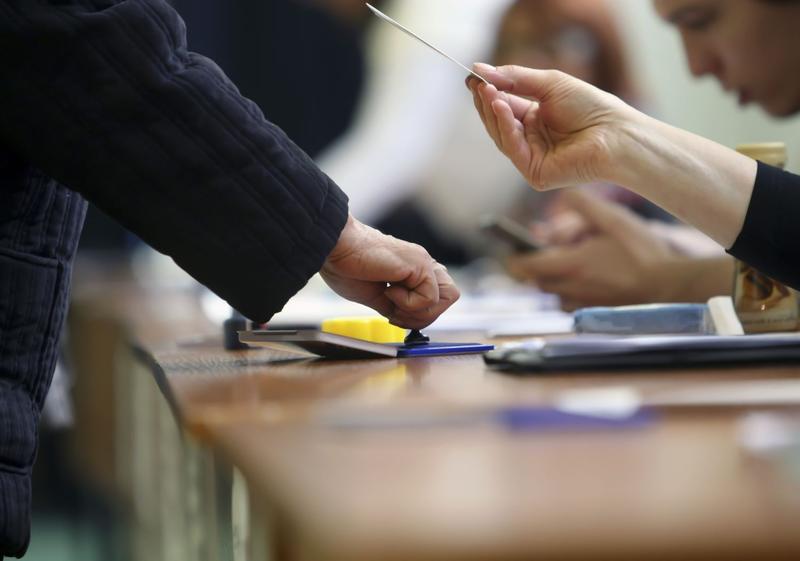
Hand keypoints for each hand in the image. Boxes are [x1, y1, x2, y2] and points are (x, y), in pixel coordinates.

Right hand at [320, 214, 458, 328]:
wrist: (334, 248)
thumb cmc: (345, 267)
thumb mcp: (375, 296)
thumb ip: (395, 306)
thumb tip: (407, 321)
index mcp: (413, 271)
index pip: (436, 301)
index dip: (418, 315)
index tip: (392, 313)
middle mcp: (422, 265)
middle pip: (447, 301)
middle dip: (421, 316)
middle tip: (393, 309)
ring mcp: (422, 263)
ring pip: (443, 301)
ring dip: (415, 311)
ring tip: (390, 298)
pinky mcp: (420, 264)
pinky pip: (429, 299)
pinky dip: (407, 303)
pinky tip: (387, 288)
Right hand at [467, 64, 635, 190]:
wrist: (615, 133)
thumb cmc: (591, 107)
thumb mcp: (550, 84)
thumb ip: (515, 79)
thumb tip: (479, 69)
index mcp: (536, 119)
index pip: (504, 106)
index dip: (488, 93)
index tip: (473, 78)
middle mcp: (531, 140)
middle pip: (498, 122)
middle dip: (487, 102)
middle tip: (477, 84)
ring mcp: (531, 158)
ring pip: (501, 136)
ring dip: (493, 113)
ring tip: (489, 92)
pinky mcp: (534, 172)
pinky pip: (512, 149)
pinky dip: (505, 127)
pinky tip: (503, 107)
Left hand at [506, 191, 676, 309]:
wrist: (668, 284)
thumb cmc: (642, 251)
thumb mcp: (613, 219)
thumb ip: (584, 205)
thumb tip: (562, 195)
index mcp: (571, 265)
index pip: (525, 267)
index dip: (514, 259)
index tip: (512, 250)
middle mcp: (570, 288)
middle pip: (537, 279)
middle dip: (539, 262)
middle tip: (552, 245)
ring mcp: (581, 303)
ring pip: (553, 290)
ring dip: (555, 275)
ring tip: (575, 258)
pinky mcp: (592, 311)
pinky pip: (568, 301)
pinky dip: (569, 288)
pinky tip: (588, 274)